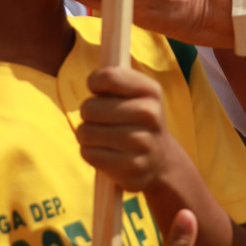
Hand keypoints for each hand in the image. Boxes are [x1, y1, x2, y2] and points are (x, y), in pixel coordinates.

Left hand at [77, 66, 170, 191]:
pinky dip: (90, 153)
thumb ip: (113, 80)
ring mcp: (142, 144)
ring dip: (87, 135)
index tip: (99, 91)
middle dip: (88, 113)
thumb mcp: (134, 93)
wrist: (159, 159)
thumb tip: (93, 81)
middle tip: (101, 119)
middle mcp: (150, 115)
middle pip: (89, 108)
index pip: (108, 77)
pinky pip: (89, 154)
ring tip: (102, 137)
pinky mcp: (131, 169)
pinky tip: (105, 152)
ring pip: (85, 133)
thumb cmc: (135, 120)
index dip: (94, 82)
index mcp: (151, 91)